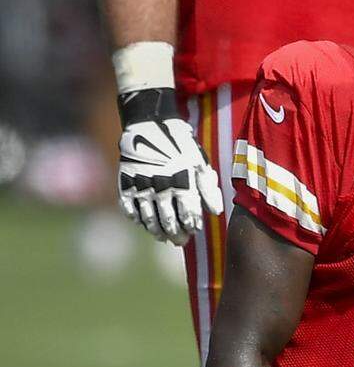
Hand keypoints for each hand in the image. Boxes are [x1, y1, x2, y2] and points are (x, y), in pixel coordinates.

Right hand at [117, 89, 223, 244]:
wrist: (149, 125)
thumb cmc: (180, 146)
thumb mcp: (200, 162)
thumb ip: (208, 188)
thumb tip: (215, 212)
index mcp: (182, 183)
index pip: (189, 215)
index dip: (192, 226)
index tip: (194, 230)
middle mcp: (161, 187)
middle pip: (169, 222)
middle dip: (176, 235)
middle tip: (180, 241)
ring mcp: (141, 187)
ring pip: (149, 219)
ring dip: (157, 232)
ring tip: (163, 237)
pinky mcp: (124, 184)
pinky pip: (129, 210)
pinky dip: (137, 220)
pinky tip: (144, 223)